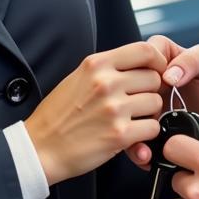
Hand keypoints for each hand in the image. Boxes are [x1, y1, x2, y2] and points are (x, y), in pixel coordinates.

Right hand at [25, 42, 165, 185]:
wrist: (40, 148)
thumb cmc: (59, 115)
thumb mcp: (79, 77)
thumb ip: (108, 68)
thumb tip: (140, 65)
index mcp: (96, 64)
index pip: (145, 50)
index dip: (158, 61)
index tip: (157, 71)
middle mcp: (106, 82)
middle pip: (154, 78)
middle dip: (150, 90)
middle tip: (138, 102)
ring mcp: (114, 108)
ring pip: (155, 103)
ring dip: (149, 113)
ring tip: (131, 118)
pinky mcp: (120, 134)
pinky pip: (152, 127)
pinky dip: (146, 133)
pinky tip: (131, 134)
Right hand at [127, 35, 198, 169]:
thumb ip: (193, 59)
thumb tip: (169, 75)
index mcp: (156, 54)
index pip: (139, 54)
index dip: (150, 69)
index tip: (165, 84)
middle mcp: (143, 78)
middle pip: (126, 84)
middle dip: (139, 101)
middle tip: (157, 111)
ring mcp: (140, 105)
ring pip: (123, 114)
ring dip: (134, 129)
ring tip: (149, 139)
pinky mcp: (142, 128)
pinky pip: (131, 138)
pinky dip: (138, 149)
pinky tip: (147, 154)